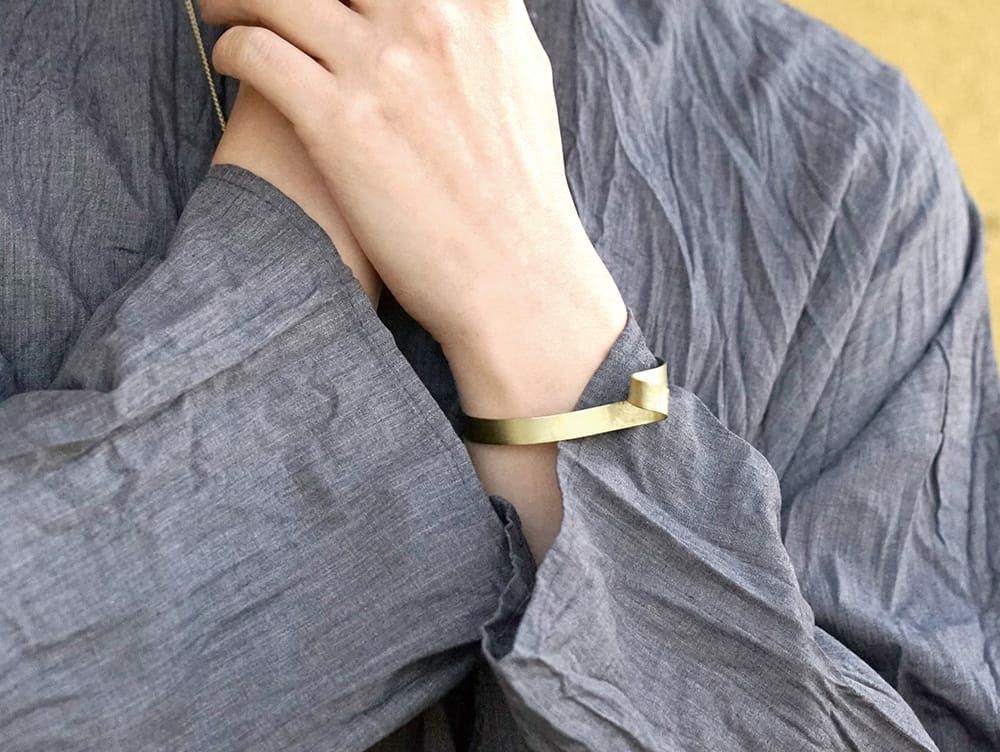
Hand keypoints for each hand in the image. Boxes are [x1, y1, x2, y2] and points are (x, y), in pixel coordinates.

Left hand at [202, 0, 625, 418]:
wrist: (513, 277)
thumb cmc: (520, 192)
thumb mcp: (523, 81)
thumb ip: (484, 27)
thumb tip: (460, 8)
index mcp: (480, 6)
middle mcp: (429, 20)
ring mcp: (381, 68)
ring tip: (222, 9)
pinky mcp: (337, 121)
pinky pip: (255, 52)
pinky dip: (230, 46)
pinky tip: (230, 59)